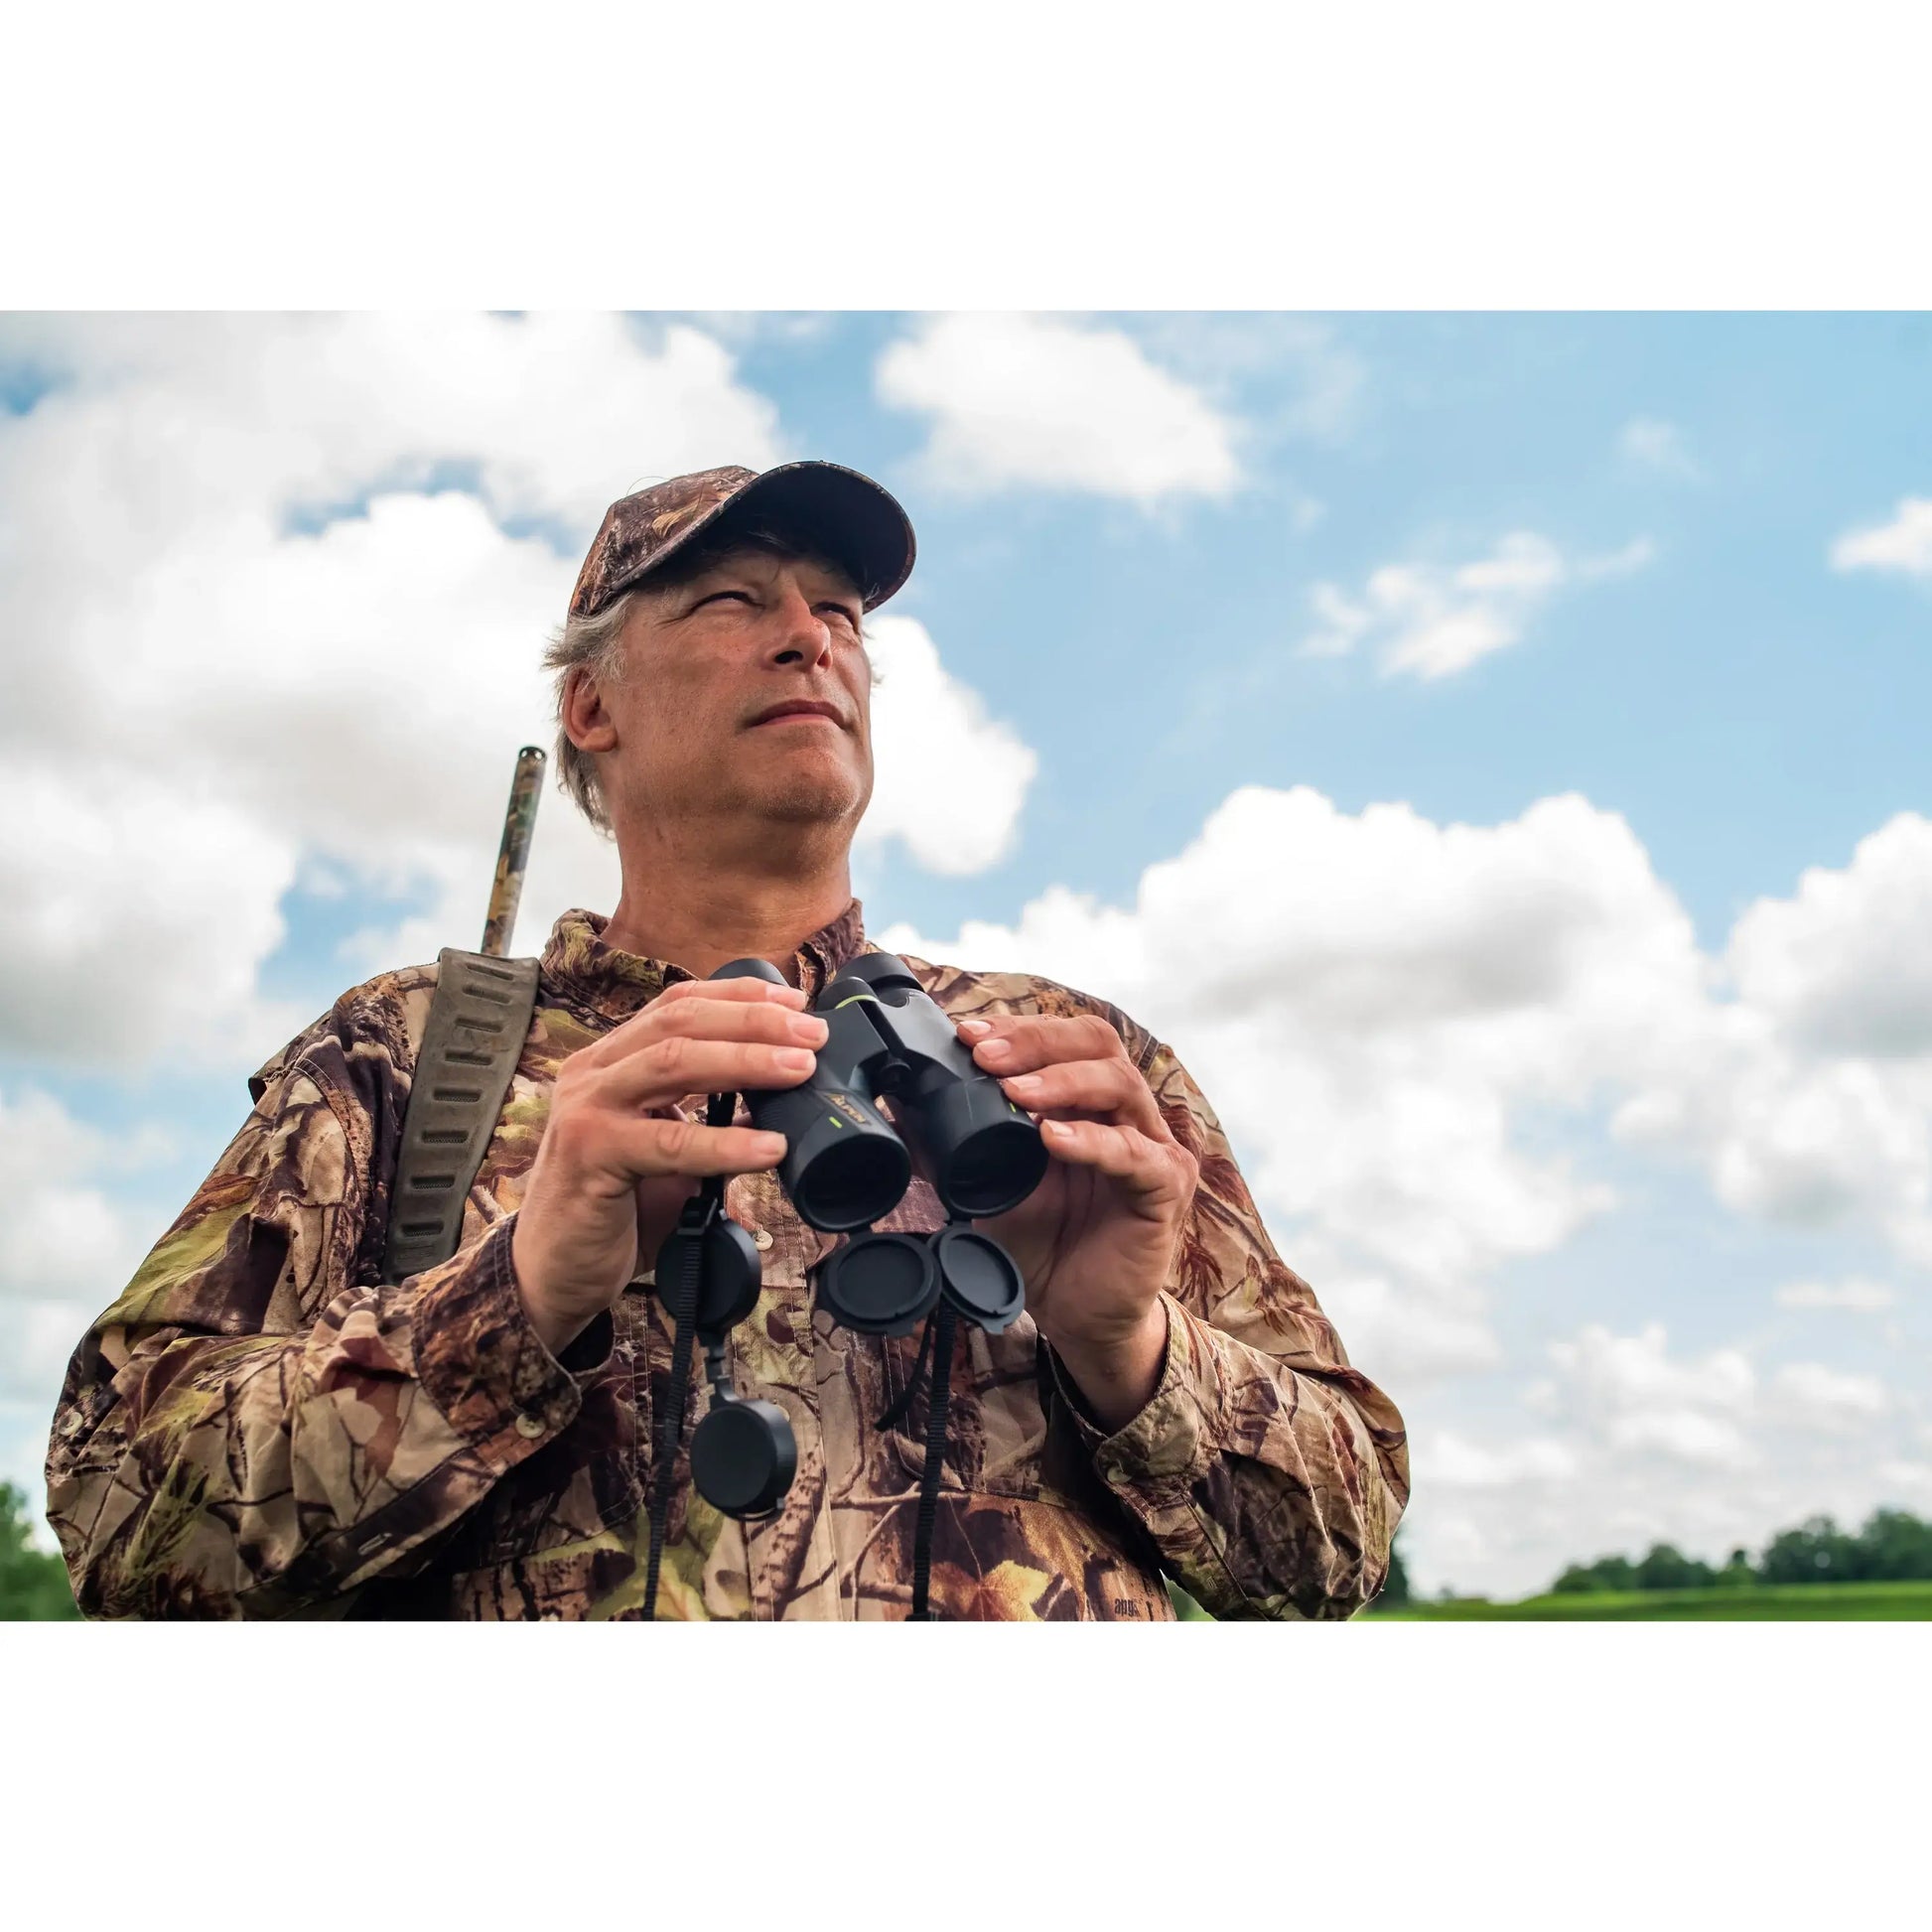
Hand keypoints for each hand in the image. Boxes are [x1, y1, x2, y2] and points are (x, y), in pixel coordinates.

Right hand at [511, 976, 827, 1356]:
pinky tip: (769, 1148)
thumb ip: (709, 1118)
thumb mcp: (667, 1151)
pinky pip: (669, 1142)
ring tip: (801, 1070)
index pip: (677, 1003)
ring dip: (745, 1061)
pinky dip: (726, 1143)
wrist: (552, 1274)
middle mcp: (593, 1073)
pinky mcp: (590, 1155)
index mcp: (611, 1061)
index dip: (738, 995)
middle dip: (753, 1021)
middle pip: (680, 1021)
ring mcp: (586, 1109)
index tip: (795, 1001)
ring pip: (673, 1062)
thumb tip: (782, 1099)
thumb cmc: (615, 1210)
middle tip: (812, 1035)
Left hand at [956, 1013, 1198, 1430]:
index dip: (1020, 1030)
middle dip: (1037, 1042)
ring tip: (1015, 1091)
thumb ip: (954, 1143)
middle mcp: (1125, 1113)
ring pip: (1119, 1084)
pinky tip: (1055, 1138)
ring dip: (1061, 1081)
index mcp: (1087, 1100)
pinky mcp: (1165, 1189)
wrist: (1076, 1315)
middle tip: (986, 1056)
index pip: (1063, 1040)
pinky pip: (1134, 1154)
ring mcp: (1152, 1147)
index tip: (968, 1035)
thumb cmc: (1042, 1242)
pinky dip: (1092, 1140)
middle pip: (1097, 1044)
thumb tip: (900, 1105)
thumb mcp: (987, 1185)